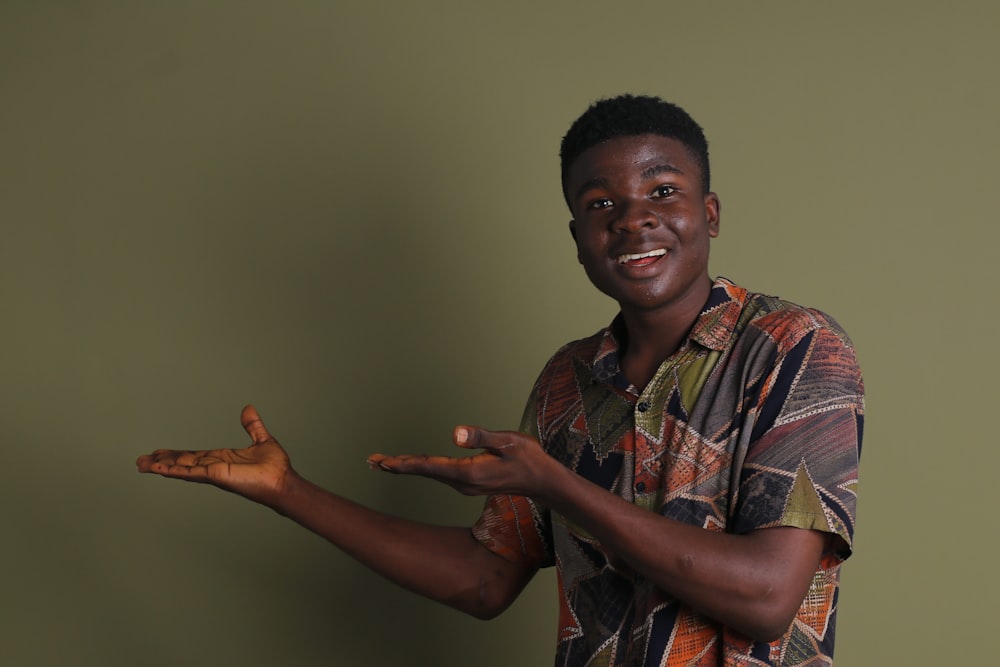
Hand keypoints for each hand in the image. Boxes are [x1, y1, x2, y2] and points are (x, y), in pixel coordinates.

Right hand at [136, 405, 292, 504]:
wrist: (283, 481)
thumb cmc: (275, 467)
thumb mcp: (262, 439)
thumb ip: (252, 425)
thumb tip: (248, 409)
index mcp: (221, 459)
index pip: (193, 456)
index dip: (175, 455)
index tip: (159, 453)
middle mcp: (214, 466)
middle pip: (182, 462)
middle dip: (162, 462)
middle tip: (141, 460)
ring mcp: (213, 472)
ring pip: (182, 468)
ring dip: (162, 466)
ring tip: (142, 465)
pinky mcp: (216, 475)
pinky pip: (191, 472)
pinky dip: (174, 471)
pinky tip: (160, 469)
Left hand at [366, 427, 553, 498]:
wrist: (543, 482)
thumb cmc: (528, 458)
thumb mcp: (509, 442)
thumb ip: (482, 436)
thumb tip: (455, 432)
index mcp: (468, 473)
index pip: (430, 466)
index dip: (405, 463)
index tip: (383, 462)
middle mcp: (462, 483)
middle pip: (423, 472)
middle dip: (397, 466)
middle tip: (371, 461)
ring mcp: (464, 484)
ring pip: (429, 473)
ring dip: (406, 467)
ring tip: (383, 462)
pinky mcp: (468, 481)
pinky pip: (438, 473)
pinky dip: (420, 467)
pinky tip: (412, 464)